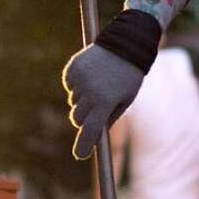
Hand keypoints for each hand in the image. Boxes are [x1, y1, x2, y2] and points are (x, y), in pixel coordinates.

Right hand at [62, 42, 144, 160]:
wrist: (125, 43)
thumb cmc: (129, 75)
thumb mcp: (125, 100)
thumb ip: (110, 117)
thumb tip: (95, 134)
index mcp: (105, 101)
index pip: (90, 130)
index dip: (84, 144)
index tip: (80, 155)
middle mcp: (89, 91)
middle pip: (78, 118)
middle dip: (85, 119)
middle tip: (96, 110)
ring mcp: (79, 79)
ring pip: (74, 101)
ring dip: (83, 99)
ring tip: (99, 85)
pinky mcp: (72, 68)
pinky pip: (70, 85)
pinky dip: (77, 85)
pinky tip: (91, 75)